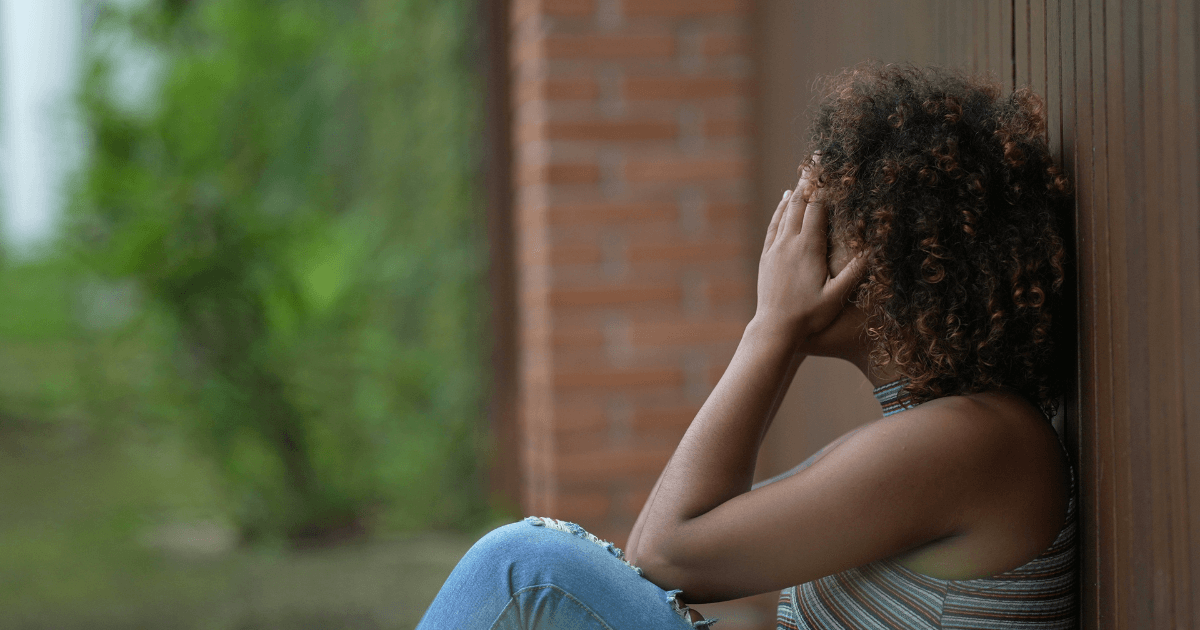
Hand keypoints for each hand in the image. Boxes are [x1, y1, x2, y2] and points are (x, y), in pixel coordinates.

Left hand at [753, 169, 864, 343]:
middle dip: (809, 180)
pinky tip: (785, 201)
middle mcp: (789, 243)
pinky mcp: (767, 257)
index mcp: (808, 248)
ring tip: (805, 172)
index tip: (830, 164)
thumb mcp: (837, 296)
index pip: (817, 207)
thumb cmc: (809, 316)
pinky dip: (781, 209)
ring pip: (785, 211)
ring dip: (795, 191)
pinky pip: (774, 225)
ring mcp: (775, 249)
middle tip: (817, 158)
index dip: (824, 184)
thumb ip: (855, 271)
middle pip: (799, 203)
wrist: (774, 330)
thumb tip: (875, 247)